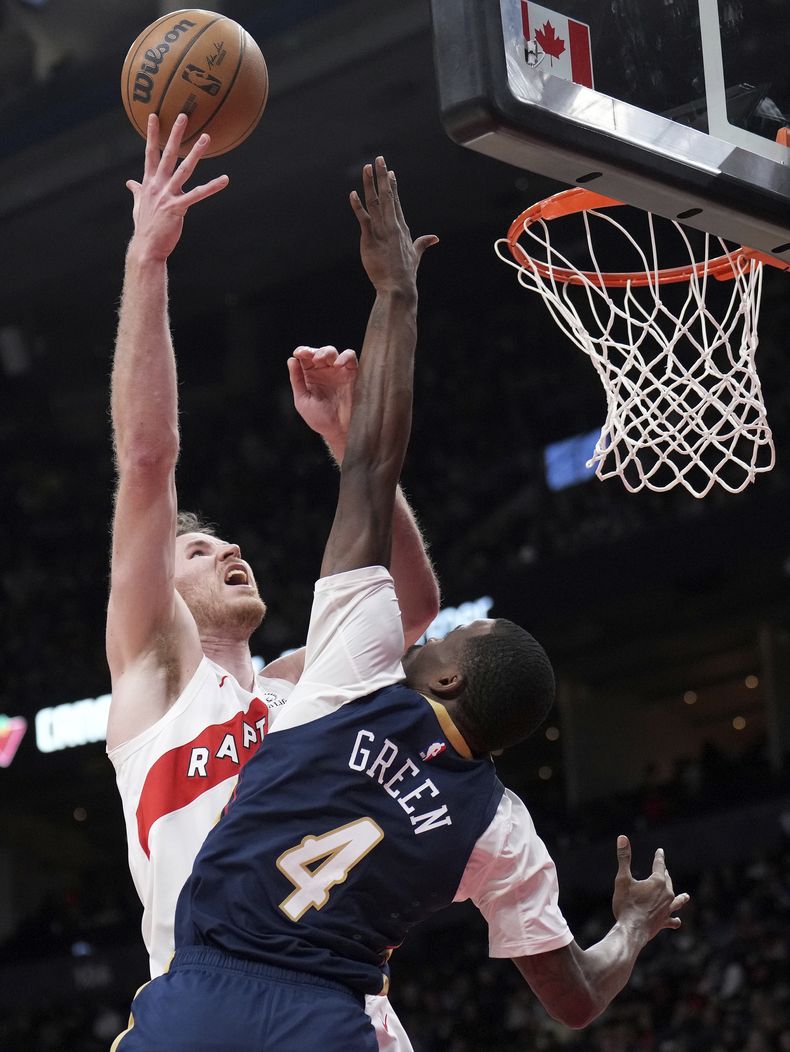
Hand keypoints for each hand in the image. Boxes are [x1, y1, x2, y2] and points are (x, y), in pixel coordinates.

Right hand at [126, 114, 228, 260]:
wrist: (147, 247)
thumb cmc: (145, 226)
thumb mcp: (138, 205)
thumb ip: (136, 191)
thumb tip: (129, 183)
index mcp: (149, 182)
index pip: (150, 153)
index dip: (152, 134)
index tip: (153, 115)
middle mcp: (158, 185)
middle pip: (168, 154)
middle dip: (175, 134)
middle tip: (183, 115)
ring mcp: (167, 195)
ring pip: (184, 169)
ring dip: (195, 152)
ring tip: (205, 137)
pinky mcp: (178, 208)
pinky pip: (198, 195)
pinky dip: (212, 187)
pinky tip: (224, 180)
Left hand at [288, 345, 357, 451]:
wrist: (339, 431)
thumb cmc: (320, 420)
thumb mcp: (303, 401)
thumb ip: (297, 380)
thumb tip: (292, 360)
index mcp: (310, 376)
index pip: (305, 358)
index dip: (302, 352)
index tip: (298, 353)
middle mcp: (324, 372)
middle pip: (319, 352)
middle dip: (315, 351)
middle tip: (313, 358)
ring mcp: (338, 372)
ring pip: (333, 353)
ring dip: (327, 352)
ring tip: (323, 360)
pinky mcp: (352, 374)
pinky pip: (350, 359)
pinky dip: (345, 357)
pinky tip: (338, 364)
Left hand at [349, 156, 437, 294]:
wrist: (398, 287)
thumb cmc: (406, 274)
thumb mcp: (416, 255)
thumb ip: (423, 243)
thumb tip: (435, 238)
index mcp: (402, 228)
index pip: (395, 202)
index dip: (392, 186)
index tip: (389, 171)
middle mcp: (392, 226)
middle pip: (387, 196)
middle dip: (382, 176)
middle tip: (379, 159)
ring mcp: (381, 231)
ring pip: (374, 203)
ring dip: (370, 184)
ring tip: (367, 168)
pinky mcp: (370, 239)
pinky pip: (363, 219)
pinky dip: (357, 206)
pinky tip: (353, 194)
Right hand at [612, 836, 688, 943]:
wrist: (632, 930)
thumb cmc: (626, 904)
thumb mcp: (622, 879)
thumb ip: (624, 858)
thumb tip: (622, 837)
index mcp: (657, 882)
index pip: (659, 865)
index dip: (659, 857)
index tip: (660, 851)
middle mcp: (666, 894)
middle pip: (667, 881)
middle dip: (665, 875)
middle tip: (664, 870)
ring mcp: (667, 909)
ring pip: (676, 900)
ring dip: (680, 897)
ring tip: (686, 897)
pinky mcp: (664, 922)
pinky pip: (672, 920)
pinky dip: (674, 919)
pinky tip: (677, 921)